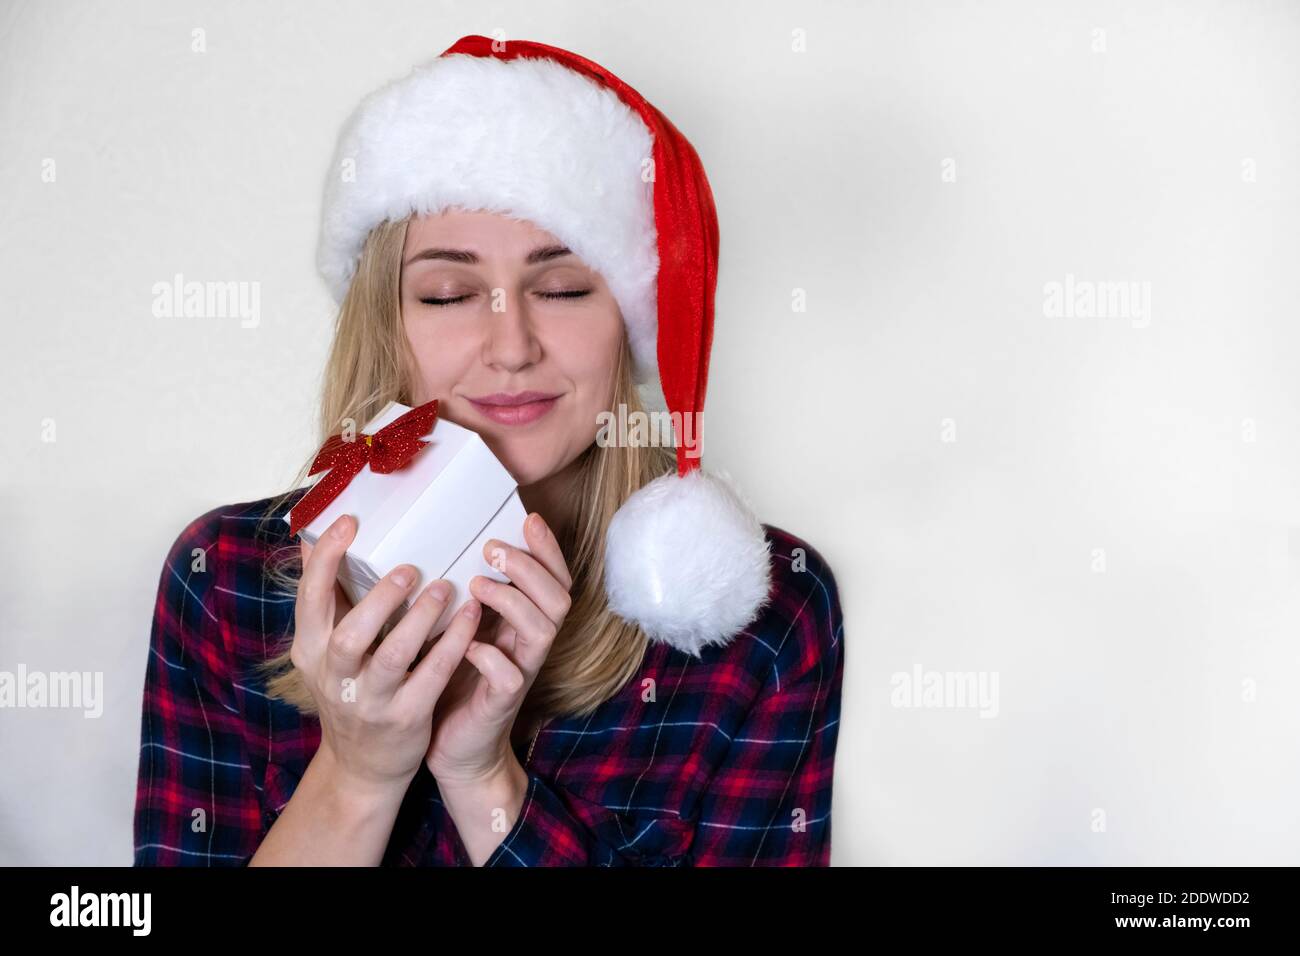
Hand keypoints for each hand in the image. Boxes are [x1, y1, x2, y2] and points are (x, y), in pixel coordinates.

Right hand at [292, 514, 481, 796]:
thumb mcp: (324, 650)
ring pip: (392, 657)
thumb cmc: (350, 688)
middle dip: (378, 599)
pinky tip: (471, 616)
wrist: (362, 766)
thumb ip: (325, 600)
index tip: (348, 521)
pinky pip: (432, 676)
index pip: (309, 600)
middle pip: (347, 636)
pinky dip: (452, 645)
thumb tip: (310, 538)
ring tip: (444, 588)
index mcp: (309, 652)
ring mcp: (370, 702)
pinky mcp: (405, 718)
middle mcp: (333, 678)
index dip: (325, 561)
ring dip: (419, 620)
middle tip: (410, 567)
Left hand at [425, 513, 573, 788]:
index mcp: (523, 622)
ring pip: (543, 630)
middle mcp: (529, 644)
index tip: (529, 518)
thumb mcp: (461, 628)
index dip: (548, 549)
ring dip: (513, 602)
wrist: (453, 748)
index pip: (554, 578)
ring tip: (478, 585)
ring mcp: (520, 672)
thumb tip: (445, 539)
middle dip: (530, 568)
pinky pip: (510, 677)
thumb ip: (466, 594)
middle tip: (494, 548)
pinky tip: (468, 646)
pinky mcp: (501, 703)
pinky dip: (491, 656)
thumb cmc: (452, 678)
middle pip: (559, 598)